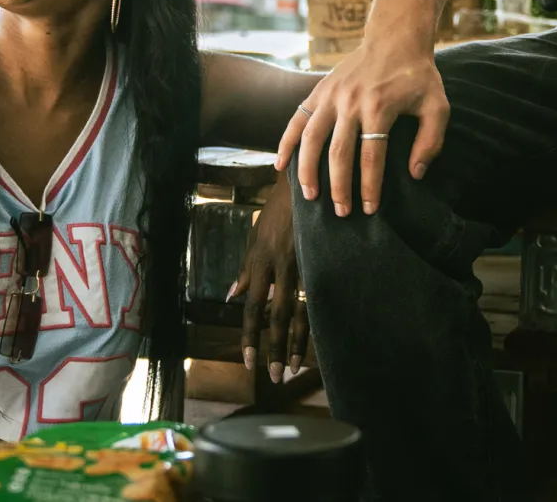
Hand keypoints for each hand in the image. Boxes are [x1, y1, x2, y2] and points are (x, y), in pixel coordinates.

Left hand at [228, 177, 308, 383]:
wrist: (305, 181)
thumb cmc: (278, 209)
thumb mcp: (255, 236)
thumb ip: (246, 268)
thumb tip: (233, 296)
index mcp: (260, 261)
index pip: (253, 307)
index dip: (250, 336)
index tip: (248, 361)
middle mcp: (280, 265)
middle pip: (276, 315)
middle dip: (274, 348)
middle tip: (274, 375)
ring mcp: (304, 262)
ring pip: (300, 310)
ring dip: (297, 342)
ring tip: (296, 367)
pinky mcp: (323, 257)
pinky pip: (319, 294)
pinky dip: (318, 317)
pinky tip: (323, 334)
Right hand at [274, 37, 448, 217]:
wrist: (395, 38)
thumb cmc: (418, 76)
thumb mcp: (437, 106)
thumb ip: (431, 141)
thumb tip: (416, 174)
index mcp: (380, 106)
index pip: (372, 156)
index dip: (370, 186)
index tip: (370, 208)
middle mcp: (351, 101)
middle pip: (339, 152)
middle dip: (339, 186)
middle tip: (342, 212)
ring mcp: (331, 95)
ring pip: (312, 137)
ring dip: (308, 169)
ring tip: (309, 196)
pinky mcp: (320, 90)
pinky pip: (296, 118)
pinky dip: (286, 142)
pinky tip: (280, 166)